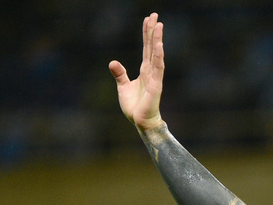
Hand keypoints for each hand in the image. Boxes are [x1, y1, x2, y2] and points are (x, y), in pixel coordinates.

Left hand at [109, 13, 164, 131]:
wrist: (140, 122)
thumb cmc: (134, 106)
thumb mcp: (122, 86)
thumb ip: (120, 74)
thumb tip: (112, 62)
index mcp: (144, 70)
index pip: (146, 48)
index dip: (147, 34)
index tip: (149, 20)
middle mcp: (151, 71)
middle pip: (152, 47)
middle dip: (153, 31)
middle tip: (155, 15)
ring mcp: (154, 77)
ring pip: (156, 54)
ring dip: (158, 39)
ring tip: (159, 25)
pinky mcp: (156, 85)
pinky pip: (158, 68)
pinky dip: (159, 56)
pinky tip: (159, 45)